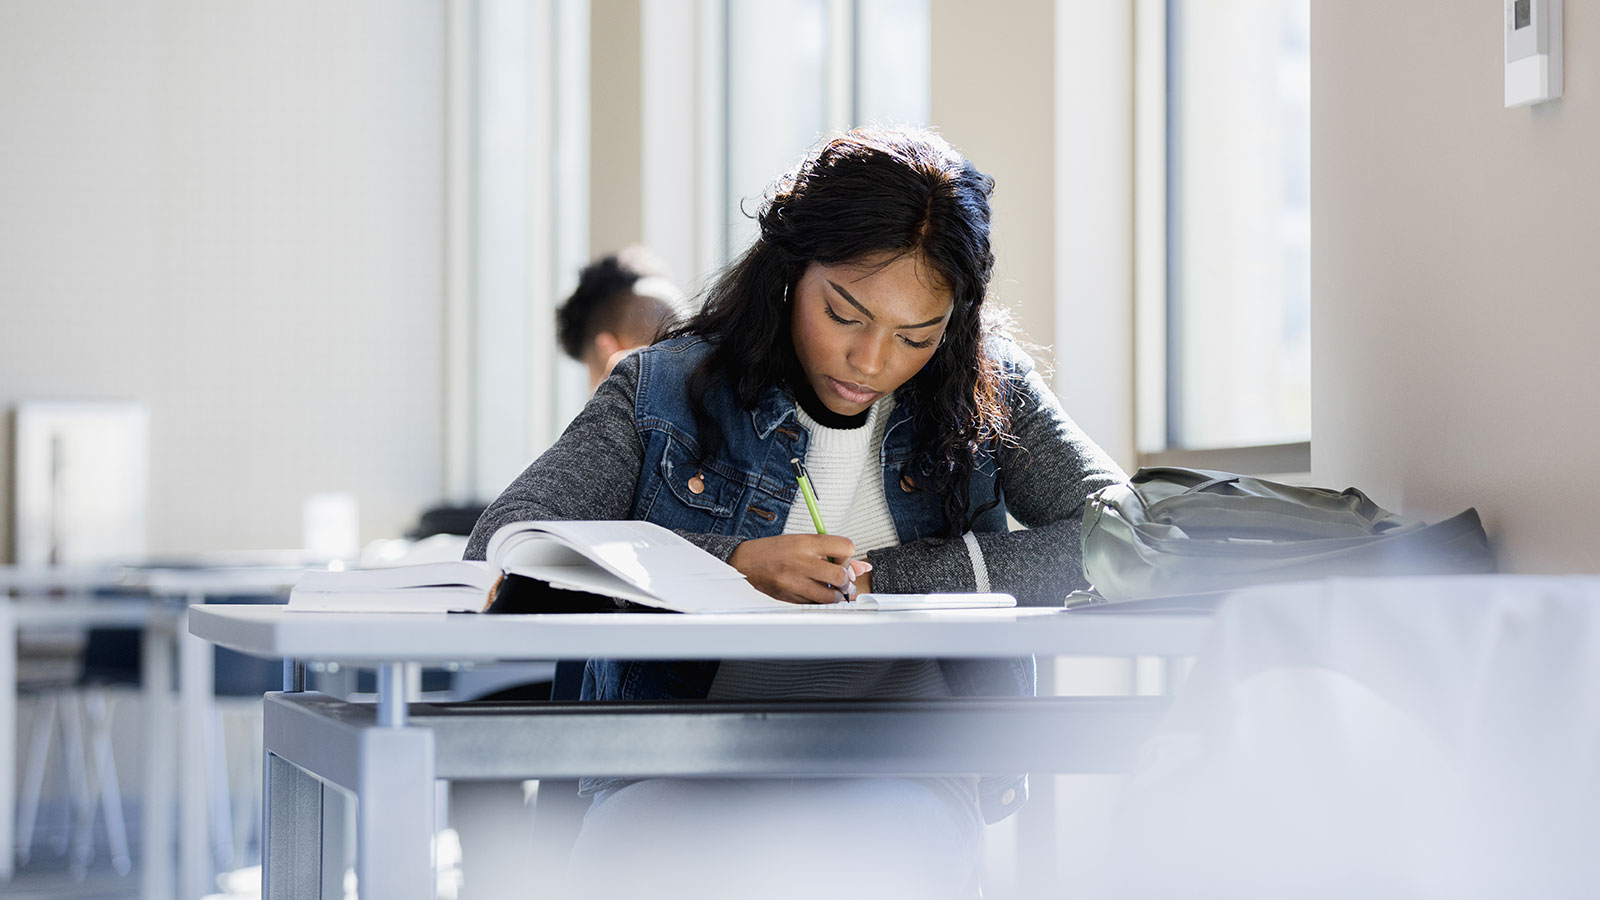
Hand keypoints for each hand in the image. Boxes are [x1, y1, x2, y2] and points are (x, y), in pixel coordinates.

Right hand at [728, 534, 870, 604]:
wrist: (745, 563)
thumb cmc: (775, 551)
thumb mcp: (802, 542)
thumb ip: (832, 552)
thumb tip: (863, 567)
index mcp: (806, 543)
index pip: (845, 547)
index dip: (848, 555)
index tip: (842, 558)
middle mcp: (801, 562)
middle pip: (840, 575)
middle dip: (845, 581)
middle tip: (842, 581)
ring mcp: (795, 582)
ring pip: (830, 596)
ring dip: (836, 595)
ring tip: (830, 590)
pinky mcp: (789, 597)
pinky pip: (815, 605)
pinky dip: (819, 602)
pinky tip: (814, 594)